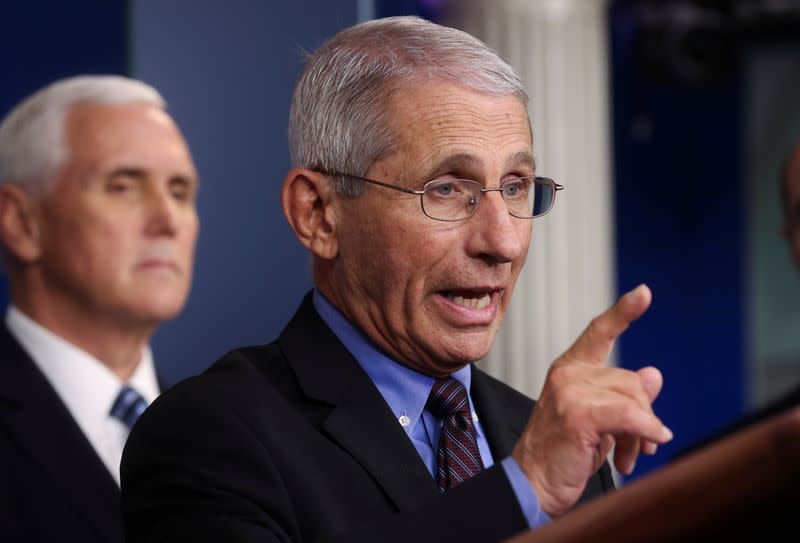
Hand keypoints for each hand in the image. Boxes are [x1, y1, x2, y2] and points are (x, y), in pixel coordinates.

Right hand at [511, 284, 672, 515]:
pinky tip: (651, 444)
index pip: (598, 332)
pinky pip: (631, 416)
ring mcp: (570, 392)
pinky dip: (647, 432)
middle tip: (639, 446)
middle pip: (632, 381)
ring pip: (634, 400)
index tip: (644, 292)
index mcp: (569, 370)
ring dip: (643, 433)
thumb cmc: (563, 454)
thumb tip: (654, 373)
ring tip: (628, 456)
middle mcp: (568, 374)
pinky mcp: (578, 414)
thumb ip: (623, 395)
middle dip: (643, 415)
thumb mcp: (598, 420)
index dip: (624, 312)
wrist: (533, 484)